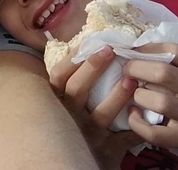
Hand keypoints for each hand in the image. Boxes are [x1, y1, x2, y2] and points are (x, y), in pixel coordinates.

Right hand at [50, 46, 141, 168]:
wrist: (67, 162)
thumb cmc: (67, 124)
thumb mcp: (59, 105)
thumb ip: (66, 84)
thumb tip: (82, 50)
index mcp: (55, 101)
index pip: (58, 76)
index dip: (72, 59)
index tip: (88, 42)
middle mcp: (67, 117)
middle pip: (77, 88)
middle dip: (93, 67)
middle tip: (110, 50)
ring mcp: (86, 134)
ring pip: (102, 113)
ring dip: (117, 95)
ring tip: (131, 79)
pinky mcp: (105, 151)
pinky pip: (123, 137)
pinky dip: (136, 126)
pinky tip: (145, 114)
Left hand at [125, 42, 177, 148]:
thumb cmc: (170, 89)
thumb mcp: (173, 71)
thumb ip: (160, 61)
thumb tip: (131, 49)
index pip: (174, 52)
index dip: (149, 48)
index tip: (134, 51)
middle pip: (162, 73)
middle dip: (136, 68)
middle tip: (126, 70)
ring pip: (160, 102)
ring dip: (140, 96)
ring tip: (136, 93)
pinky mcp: (177, 138)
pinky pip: (154, 133)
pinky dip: (137, 123)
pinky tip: (133, 113)